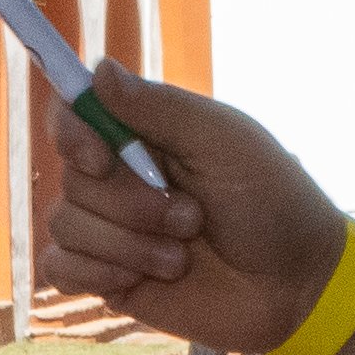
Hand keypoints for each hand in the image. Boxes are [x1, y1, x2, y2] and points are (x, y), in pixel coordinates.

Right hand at [47, 65, 348, 354]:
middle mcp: (121, 178)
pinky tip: (137, 281)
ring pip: (64, 226)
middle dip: (129, 206)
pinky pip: (59, 269)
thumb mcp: (223, 142)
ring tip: (180, 259)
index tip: (100, 159)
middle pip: (71, 178)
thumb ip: (159, 107)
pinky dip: (93, 273)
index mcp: (146, 135)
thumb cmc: (272, 203)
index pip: (72, 115)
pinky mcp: (108, 279)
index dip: (72, 134)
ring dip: (126, 245)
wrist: (294, 285)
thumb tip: (98, 69)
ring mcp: (112, 230)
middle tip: (191, 219)